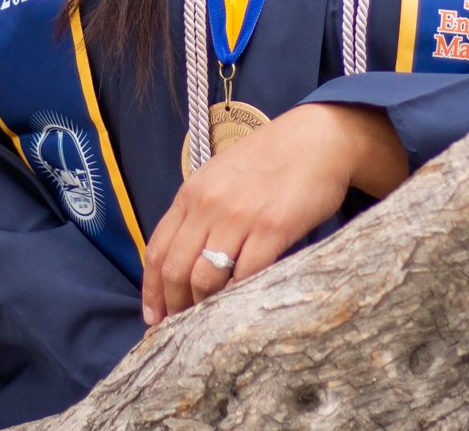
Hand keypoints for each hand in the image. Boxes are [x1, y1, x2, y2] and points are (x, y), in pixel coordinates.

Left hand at [140, 103, 406, 325]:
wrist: (316, 140)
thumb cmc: (269, 162)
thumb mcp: (221, 177)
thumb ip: (199, 211)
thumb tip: (181, 258)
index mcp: (192, 193)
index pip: (157, 249)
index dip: (152, 289)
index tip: (154, 316)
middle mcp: (209, 204)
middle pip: (175, 268)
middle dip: (174, 304)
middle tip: (181, 327)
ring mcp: (240, 216)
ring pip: (205, 277)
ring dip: (204, 305)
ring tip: (210, 320)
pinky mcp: (273, 227)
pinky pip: (246, 274)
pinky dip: (239, 295)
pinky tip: (241, 305)